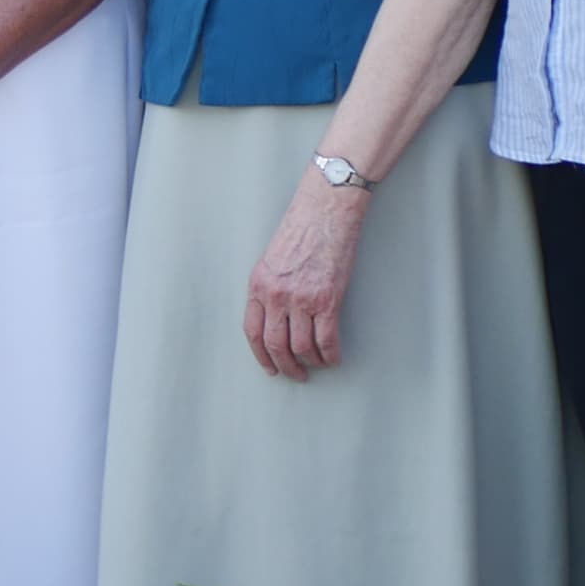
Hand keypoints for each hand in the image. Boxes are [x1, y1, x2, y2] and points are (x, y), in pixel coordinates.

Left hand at [244, 174, 367, 379]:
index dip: (260, 355)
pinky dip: (330, 354)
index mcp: (258, 285)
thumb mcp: (271, 259)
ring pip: (301, 347)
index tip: (270, 368)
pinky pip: (326, 339)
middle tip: (295, 374)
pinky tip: (333, 358)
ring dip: (309, 363)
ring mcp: (301, 298)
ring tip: (316, 366)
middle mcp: (275, 295)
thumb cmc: (300, 230)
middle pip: (275, 344)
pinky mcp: (327, 299)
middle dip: (284, 366)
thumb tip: (274, 317)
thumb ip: (269, 287)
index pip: (252, 331)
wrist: (325, 211)